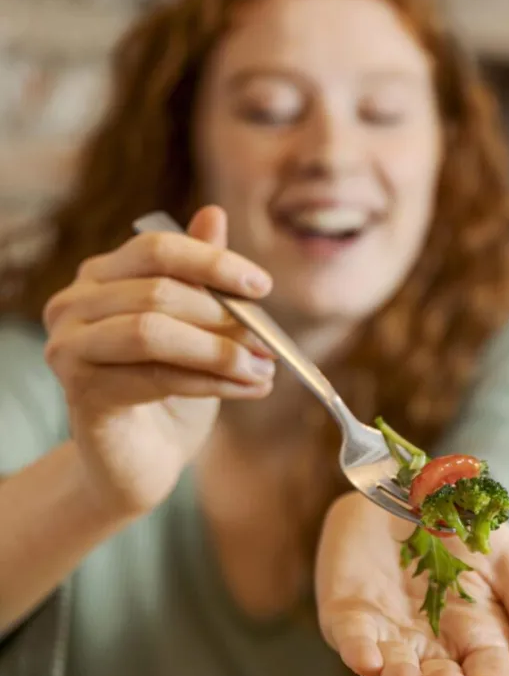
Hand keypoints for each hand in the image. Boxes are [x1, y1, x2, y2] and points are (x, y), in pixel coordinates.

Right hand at [43, 206, 274, 517]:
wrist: (140, 460)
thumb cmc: (167, 388)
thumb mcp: (193, 327)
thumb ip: (199, 277)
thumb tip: (215, 215)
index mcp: (101, 276)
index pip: (157, 248)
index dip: (213, 263)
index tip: (263, 285)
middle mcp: (74, 303)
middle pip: (159, 291)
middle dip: (225, 317)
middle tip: (270, 343)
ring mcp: (70, 346)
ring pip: (153, 332)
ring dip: (219, 351)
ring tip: (263, 369)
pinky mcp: (79, 390)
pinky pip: (155, 377)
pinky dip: (211, 383)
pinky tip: (248, 389)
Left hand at [316, 492, 508, 675]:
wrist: (407, 485)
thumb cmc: (464, 529)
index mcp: (477, 637)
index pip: (487, 672)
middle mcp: (432, 646)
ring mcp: (389, 633)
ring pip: (394, 669)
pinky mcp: (349, 616)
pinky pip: (352, 640)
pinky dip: (359, 652)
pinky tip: (368, 662)